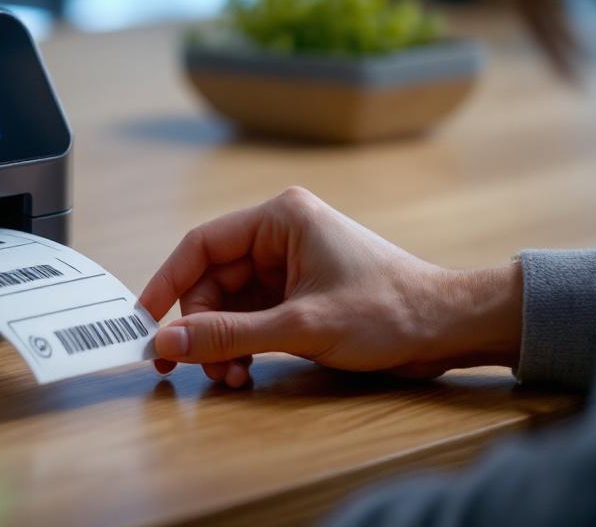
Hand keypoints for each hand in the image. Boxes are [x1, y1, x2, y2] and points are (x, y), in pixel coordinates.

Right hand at [141, 187, 521, 386]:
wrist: (450, 329)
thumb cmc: (390, 311)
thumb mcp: (301, 327)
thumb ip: (229, 334)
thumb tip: (168, 342)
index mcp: (280, 219)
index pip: (200, 246)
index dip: (167, 284)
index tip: (145, 322)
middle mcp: (280, 236)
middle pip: (211, 281)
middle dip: (201, 326)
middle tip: (196, 365)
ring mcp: (289, 266)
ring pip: (228, 304)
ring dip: (221, 342)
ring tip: (231, 376)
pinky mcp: (298, 294)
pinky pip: (251, 317)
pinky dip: (242, 346)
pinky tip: (245, 372)